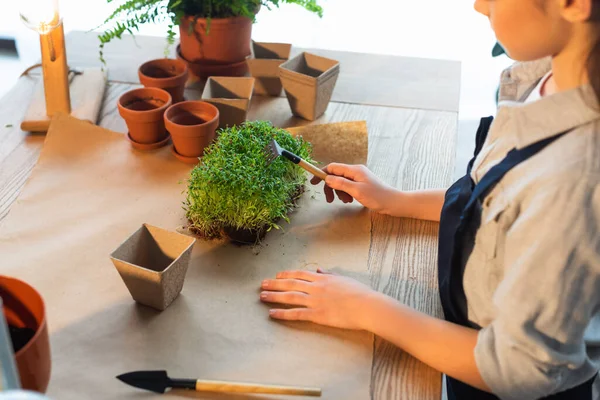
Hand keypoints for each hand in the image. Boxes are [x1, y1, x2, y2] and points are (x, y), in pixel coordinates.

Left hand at [260, 268, 378, 329]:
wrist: (366, 305)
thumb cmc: (360, 292)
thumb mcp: (344, 279)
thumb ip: (330, 274)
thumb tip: (320, 269)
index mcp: (323, 278)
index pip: (300, 274)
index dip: (286, 274)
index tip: (277, 275)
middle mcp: (316, 288)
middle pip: (291, 284)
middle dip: (275, 283)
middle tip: (262, 284)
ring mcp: (315, 301)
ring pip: (290, 297)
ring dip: (274, 296)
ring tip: (262, 296)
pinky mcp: (317, 314)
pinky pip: (296, 314)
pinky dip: (283, 314)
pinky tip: (272, 313)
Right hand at [311, 163, 396, 213]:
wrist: (393, 203)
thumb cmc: (377, 196)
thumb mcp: (357, 191)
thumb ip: (341, 183)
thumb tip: (327, 178)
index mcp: (354, 170)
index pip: (333, 168)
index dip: (321, 174)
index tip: (313, 182)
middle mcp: (355, 172)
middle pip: (335, 176)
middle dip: (331, 187)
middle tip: (329, 200)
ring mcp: (359, 178)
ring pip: (341, 183)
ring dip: (339, 192)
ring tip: (345, 201)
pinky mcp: (361, 185)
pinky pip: (348, 187)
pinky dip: (345, 194)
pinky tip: (350, 200)